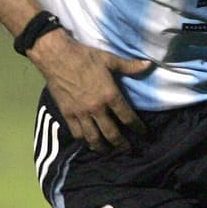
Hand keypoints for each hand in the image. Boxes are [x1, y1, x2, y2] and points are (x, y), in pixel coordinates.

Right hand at [27, 29, 151, 151]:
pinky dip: (84, 139)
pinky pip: (77, 133)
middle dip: (121, 144)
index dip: (137, 127)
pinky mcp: (67, 114)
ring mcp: (81, 113)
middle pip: (112, 134)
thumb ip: (130, 66)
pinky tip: (87, 140)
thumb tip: (149, 64)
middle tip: (127, 150)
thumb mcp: (109, 59)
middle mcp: (97, 108)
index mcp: (110, 95)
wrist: (56, 56)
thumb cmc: (85, 56)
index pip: (128, 117)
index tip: (142, 133)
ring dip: (102, 147)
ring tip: (107, 151)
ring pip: (93, 138)